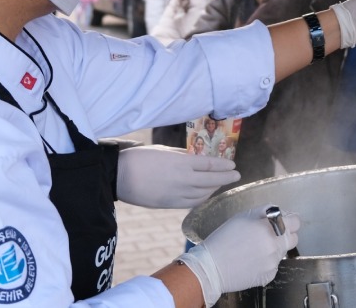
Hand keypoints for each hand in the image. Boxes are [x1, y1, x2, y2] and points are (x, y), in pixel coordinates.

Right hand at [116, 146, 238, 208]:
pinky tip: (205, 194)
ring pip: (203, 194)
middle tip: (236, 175)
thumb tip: (194, 157)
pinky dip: (201, 198)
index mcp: (182, 163)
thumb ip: (181, 155)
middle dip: (225, 178)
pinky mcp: (169, 204)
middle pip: (211, 181)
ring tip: (220, 184)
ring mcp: (177, 194)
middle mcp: (183, 180)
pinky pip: (191, 202)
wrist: (119, 177)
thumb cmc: (139, 158)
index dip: (223, 166)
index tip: (233, 165)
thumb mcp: (163, 151)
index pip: (209, 165)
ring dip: (214, 188)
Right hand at [178, 205, 300, 305]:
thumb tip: (278, 212)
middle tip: (270, 235)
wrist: (211, 266)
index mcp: (270, 228)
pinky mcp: (268, 276)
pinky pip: (273, 266)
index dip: (289, 221)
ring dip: (273, 249)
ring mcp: (273, 262)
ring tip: (254, 249)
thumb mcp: (243, 216)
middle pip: (293, 239)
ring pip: (282, 253)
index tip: (283, 222)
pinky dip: (266, 263)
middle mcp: (275, 245)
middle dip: (285, 235)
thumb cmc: (224, 238)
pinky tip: (251, 261)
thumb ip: (265, 212)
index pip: (295, 222)